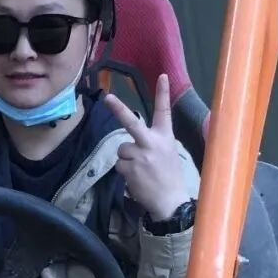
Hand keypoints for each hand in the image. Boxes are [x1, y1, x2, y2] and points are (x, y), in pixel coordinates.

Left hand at [105, 74, 188, 222]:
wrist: (170, 201)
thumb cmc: (170, 177)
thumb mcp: (168, 153)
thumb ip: (153, 143)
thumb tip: (134, 141)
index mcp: (165, 137)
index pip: (164, 112)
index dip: (163, 93)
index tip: (162, 76)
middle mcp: (152, 142)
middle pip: (131, 122)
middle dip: (118, 109)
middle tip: (107, 98)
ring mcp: (140, 155)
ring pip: (122, 150)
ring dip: (127, 159)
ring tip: (140, 171)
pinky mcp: (130, 168)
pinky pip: (119, 165)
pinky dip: (125, 171)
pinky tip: (137, 178)